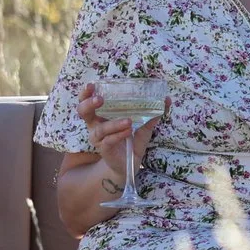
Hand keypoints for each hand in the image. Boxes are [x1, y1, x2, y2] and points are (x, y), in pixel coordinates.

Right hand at [77, 83, 163, 199]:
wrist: (129, 165)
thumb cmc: (132, 141)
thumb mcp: (143, 126)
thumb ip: (152, 114)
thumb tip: (166, 99)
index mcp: (101, 116)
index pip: (87, 102)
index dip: (86, 93)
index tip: (92, 85)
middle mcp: (95, 126)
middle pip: (83, 112)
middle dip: (89, 104)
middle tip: (100, 99)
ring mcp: (99, 139)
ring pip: (100, 129)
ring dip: (113, 123)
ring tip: (128, 120)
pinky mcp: (104, 150)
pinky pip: (109, 141)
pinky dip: (119, 135)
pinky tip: (129, 131)